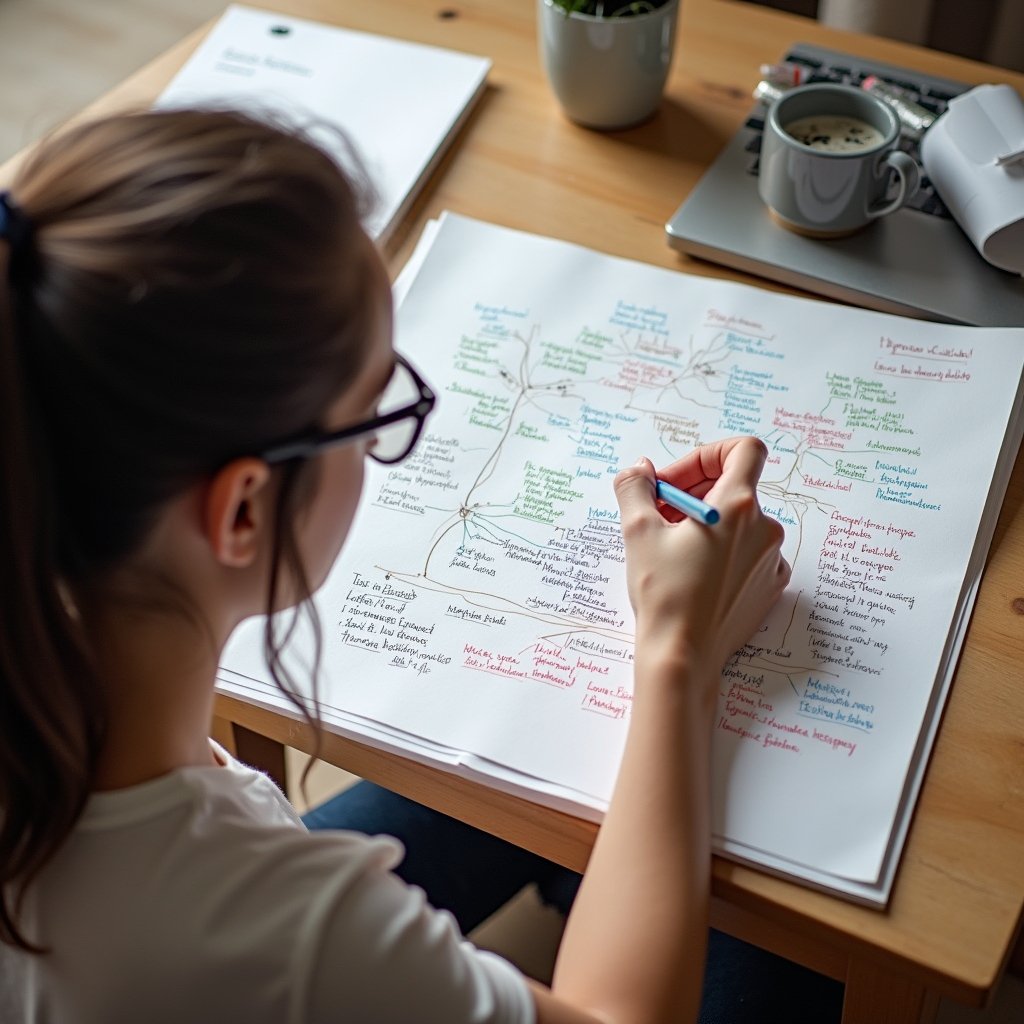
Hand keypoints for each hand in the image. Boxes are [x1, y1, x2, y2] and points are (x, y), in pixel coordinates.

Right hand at [613, 437, 790, 682]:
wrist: (683, 655)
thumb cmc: (663, 593)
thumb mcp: (638, 531)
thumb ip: (636, 488)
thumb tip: (640, 470)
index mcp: (737, 507)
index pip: (744, 450)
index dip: (708, 455)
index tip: (678, 481)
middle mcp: (764, 528)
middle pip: (733, 488)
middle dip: (693, 493)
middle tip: (658, 516)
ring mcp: (771, 559)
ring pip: (738, 523)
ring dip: (705, 524)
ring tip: (671, 549)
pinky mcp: (769, 586)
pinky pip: (748, 553)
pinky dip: (722, 552)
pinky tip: (694, 573)